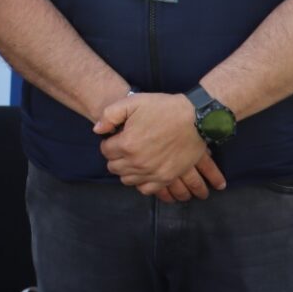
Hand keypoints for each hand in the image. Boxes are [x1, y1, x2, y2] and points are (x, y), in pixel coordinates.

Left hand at [93, 92, 223, 196]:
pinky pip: (146, 189)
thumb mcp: (132, 102)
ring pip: (127, 180)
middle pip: (114, 167)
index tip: (117, 137)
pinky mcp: (166, 177)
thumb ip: (109, 115)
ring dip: (127, 170)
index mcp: (126, 144)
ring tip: (134, 159)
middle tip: (125, 147)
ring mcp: (152, 172)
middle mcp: (137, 162)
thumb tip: (97, 130)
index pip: (105, 151)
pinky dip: (142, 183)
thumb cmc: (163, 108)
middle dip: (116, 157)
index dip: (110, 143)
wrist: (195, 118)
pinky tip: (144, 172)